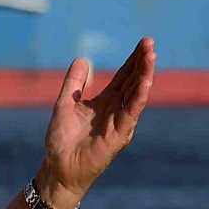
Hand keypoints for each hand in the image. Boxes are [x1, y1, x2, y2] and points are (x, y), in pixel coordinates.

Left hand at [37, 38, 155, 206]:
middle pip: (133, 81)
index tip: (144, 42)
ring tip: (151, 56)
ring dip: (144, 75)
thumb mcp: (65, 103)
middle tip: (150, 43)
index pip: (124, 76)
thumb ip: (74, 82)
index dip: (133, 60)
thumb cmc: (62, 139)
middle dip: (142, 62)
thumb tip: (83, 59)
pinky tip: (145, 82)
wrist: (58, 166)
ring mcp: (120, 122)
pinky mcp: (120, 135)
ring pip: (136, 94)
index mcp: (106, 101)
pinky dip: (138, 96)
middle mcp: (116, 110)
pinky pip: (131, 112)